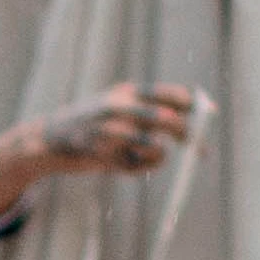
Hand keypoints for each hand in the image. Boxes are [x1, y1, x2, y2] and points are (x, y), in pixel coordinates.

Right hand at [0, 81, 201, 216]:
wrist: (47, 140)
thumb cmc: (91, 127)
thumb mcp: (118, 108)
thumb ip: (147, 111)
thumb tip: (189, 116)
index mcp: (128, 91)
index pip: (173, 95)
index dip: (197, 105)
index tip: (212, 116)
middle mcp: (121, 106)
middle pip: (170, 121)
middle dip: (191, 137)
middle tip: (203, 152)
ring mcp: (111, 129)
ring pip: (156, 147)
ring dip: (158, 156)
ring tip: (141, 157)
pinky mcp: (102, 152)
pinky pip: (136, 165)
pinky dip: (139, 168)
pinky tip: (121, 164)